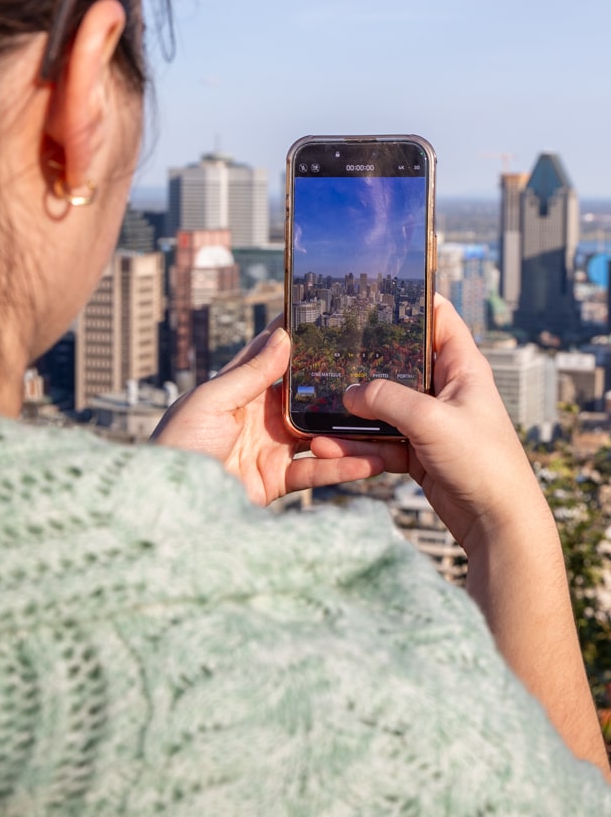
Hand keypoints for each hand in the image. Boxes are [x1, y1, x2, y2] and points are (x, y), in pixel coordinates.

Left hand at [151, 323, 384, 505]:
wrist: (170, 509)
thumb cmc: (177, 445)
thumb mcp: (211, 401)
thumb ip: (250, 373)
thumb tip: (283, 336)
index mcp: (237, 390)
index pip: (271, 357)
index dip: (296, 339)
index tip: (325, 317)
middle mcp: (258, 417)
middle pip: (304, 396)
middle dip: (335, 384)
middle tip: (374, 366)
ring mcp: (269, 449)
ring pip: (318, 434)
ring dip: (348, 429)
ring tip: (383, 418)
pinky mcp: (277, 481)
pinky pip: (317, 470)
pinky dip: (344, 467)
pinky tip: (372, 460)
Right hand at [310, 295, 550, 554]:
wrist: (497, 523)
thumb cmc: (482, 462)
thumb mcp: (430, 420)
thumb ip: (387, 399)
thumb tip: (349, 394)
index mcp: (462, 368)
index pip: (439, 318)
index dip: (410, 301)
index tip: (373, 292)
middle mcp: (446, 389)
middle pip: (400, 364)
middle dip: (365, 362)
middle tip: (328, 351)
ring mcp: (431, 421)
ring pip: (384, 407)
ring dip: (354, 414)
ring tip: (319, 416)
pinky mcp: (419, 451)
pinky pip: (382, 440)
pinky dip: (360, 446)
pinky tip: (332, 450)